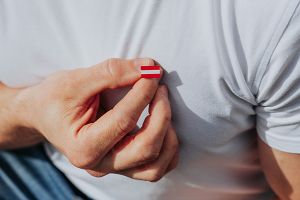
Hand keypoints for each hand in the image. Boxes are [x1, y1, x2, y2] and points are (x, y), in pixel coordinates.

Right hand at [14, 58, 178, 180]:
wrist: (43, 114)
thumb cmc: (54, 98)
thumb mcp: (75, 80)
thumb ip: (112, 72)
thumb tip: (149, 67)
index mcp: (82, 147)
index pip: (124, 121)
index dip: (143, 93)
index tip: (152, 71)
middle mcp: (99, 164)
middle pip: (146, 149)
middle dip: (161, 115)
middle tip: (161, 87)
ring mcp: (113, 167)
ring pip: (156, 166)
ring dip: (168, 136)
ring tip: (164, 107)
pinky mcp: (123, 164)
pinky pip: (156, 167)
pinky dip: (168, 149)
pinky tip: (165, 126)